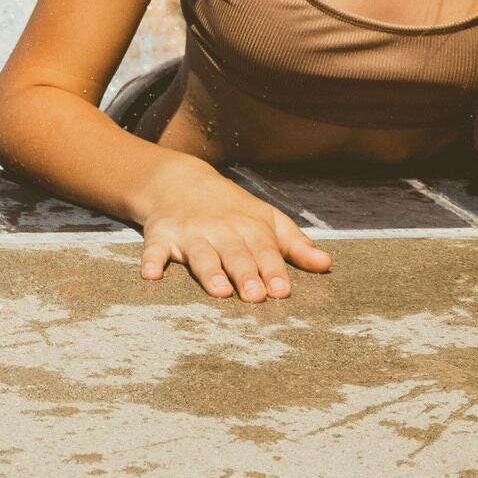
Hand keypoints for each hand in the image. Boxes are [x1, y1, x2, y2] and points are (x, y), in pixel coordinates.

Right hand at [136, 161, 333, 300]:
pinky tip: (150, 274)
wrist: (179, 180)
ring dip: (208, 271)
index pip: (265, 251)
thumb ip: (296, 244)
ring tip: (218, 290)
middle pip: (235, 255)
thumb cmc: (231, 209)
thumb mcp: (267, 219)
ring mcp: (190, 233)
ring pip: (201, 254)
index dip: (273, 271)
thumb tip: (326, 264)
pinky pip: (154, 248)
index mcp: (249, 228)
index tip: (281, 290)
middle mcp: (221, 230)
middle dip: (245, 274)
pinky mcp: (161, 235)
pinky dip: (151, 260)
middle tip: (254, 296)